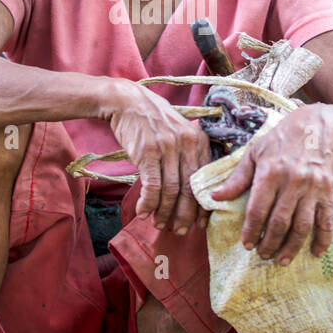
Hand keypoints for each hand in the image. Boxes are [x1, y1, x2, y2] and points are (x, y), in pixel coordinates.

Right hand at [106, 80, 212, 234]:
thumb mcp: (180, 132)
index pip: (205, 180)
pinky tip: (144, 213)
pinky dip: (148, 203)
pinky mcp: (147, 151)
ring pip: (171, 190)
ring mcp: (167, 147)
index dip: (203, 205)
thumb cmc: (154, 121)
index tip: (201, 223)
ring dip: (164, 212)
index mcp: (198, 141)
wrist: (128, 101)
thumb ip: (189, 156)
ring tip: (160, 224)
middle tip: (182, 231)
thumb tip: (193, 191)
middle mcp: (186, 144)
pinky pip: (152, 185)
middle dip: (186, 215)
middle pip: (190, 189)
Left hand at [209, 104, 332, 263]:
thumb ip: (237, 178)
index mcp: (270, 172)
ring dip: (292, 247)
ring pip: (302, 225)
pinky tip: (316, 253)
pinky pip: (327, 220)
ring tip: (282, 260)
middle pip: (279, 222)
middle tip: (262, 255)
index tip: (246, 244)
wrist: (316, 127)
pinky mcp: (328, 192)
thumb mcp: (254, 152)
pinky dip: (323, 239)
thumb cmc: (280, 140)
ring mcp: (312, 188)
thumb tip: (215, 197)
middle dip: (269, 243)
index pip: (258, 208)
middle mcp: (292, 182)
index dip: (251, 229)